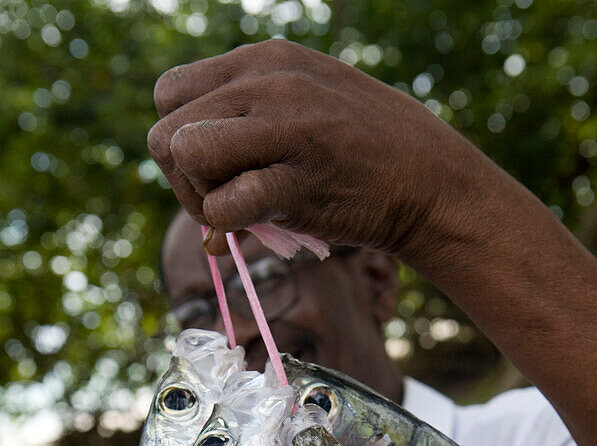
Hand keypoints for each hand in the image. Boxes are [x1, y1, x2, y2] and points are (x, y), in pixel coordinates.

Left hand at [148, 40, 483, 260]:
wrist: (430, 183)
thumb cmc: (365, 158)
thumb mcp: (304, 119)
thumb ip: (249, 151)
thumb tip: (205, 233)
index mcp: (263, 60)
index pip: (170, 94)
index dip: (180, 142)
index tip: (216, 173)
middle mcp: (266, 82)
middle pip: (166, 132)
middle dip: (183, 181)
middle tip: (223, 203)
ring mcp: (283, 127)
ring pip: (183, 155)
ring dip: (199, 201)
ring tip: (241, 215)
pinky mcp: (297, 180)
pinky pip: (223, 205)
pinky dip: (227, 226)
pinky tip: (260, 226)